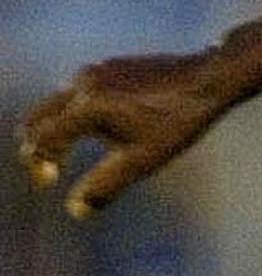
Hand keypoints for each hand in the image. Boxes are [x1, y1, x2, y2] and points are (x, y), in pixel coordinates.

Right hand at [17, 51, 227, 216]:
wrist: (210, 79)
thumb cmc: (178, 121)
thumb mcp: (143, 161)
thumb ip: (105, 185)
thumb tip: (77, 210)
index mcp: (87, 107)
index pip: (42, 139)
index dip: (38, 165)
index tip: (49, 183)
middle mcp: (83, 84)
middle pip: (38, 118)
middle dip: (37, 145)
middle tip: (50, 171)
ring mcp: (94, 70)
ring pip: (56, 103)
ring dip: (56, 129)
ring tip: (71, 153)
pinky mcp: (108, 65)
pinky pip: (76, 91)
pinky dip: (74, 113)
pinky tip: (101, 128)